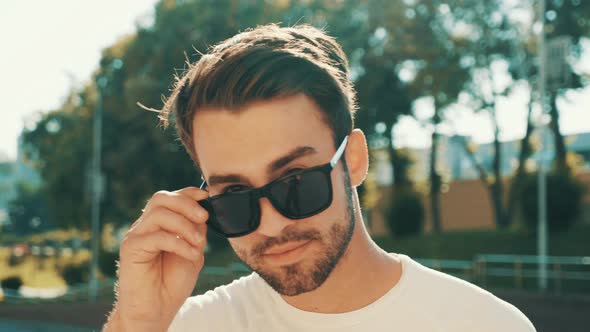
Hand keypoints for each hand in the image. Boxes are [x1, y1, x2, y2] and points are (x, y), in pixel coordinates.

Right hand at [114, 187, 208, 330]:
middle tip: (203, 217)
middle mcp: (145, 227)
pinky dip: (179, 243)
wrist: (157, 309)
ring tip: (198, 244)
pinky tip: (191, 254)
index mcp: (158, 225)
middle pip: (161, 199)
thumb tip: (202, 211)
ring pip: (159, 214)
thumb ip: (195, 231)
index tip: (206, 196)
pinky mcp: (131, 248)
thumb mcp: (192, 251)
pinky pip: (157, 236)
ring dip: (184, 226)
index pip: (169, 198)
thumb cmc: (172, 283)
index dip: (187, 193)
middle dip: (186, 204)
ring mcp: (136, 236)